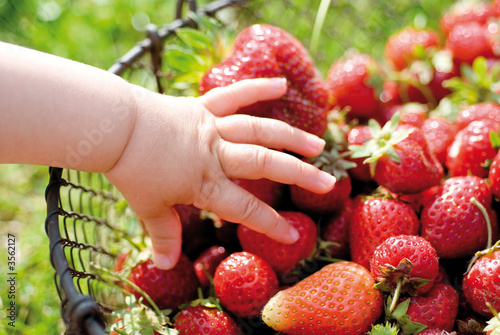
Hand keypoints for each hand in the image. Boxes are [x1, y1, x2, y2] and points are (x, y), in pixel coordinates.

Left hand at [104, 78, 335, 268]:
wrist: (115, 127)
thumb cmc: (131, 169)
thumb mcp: (147, 207)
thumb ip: (162, 234)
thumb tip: (164, 265)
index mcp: (204, 183)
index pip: (245, 208)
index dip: (270, 224)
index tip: (293, 235)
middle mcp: (215, 155)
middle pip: (264, 165)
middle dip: (298, 175)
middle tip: (327, 182)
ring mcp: (212, 128)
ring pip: (258, 131)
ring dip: (289, 137)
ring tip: (316, 144)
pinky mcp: (202, 108)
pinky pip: (233, 96)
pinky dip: (256, 88)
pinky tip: (280, 84)